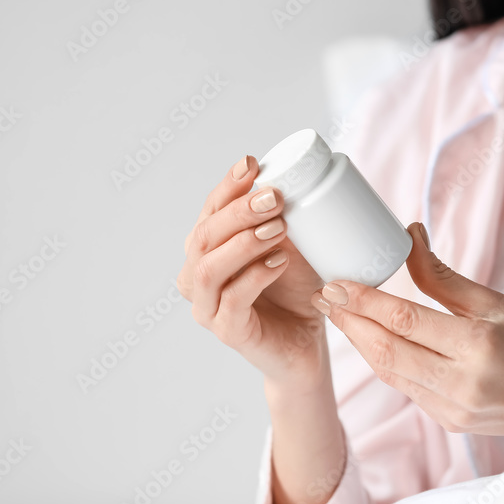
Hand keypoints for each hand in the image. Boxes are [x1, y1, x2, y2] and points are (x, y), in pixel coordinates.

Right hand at [177, 155, 329, 388]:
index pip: (209, 211)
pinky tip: (279, 261)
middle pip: (205, 235)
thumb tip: (296, 176)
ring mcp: (208, 307)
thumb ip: (282, 217)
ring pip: (210, 268)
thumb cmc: (295, 287)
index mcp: (207, 249)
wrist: (306, 340)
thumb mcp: (291, 244)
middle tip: (274, 197)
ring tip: (279, 227)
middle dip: (239, 211)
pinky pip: (232, 300)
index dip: (227, 186)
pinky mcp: (227, 332)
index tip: (252, 164)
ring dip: (244, 242)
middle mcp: (197, 276)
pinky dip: (256, 276)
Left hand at [310, 222, 503, 440]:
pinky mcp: (451, 422)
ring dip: (362, 344)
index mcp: (478, 345)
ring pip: (391, 373)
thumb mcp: (496, 301)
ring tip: (341, 315)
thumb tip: (408, 237)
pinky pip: (407, 389)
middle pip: (387, 350)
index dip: (363, 301)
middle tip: (327, 296)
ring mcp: (455, 409)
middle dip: (351, 323)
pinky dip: (386, 363)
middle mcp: (463, 382)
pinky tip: (374, 341)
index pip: (403, 319)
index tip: (336, 282)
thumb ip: (442, 277)